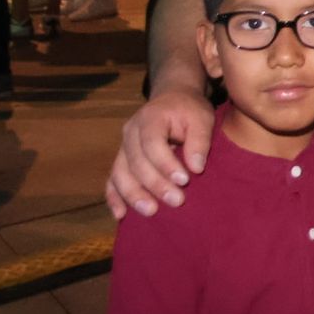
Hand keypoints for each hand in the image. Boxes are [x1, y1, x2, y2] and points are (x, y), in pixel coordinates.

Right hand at [104, 87, 214, 218]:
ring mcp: (122, 146)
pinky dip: (114, 198)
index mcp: (150, 118)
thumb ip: (199, 140)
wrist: (173, 99)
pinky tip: (121, 215)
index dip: (166, 164)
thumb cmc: (189, 110)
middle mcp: (130, 132)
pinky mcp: (121, 159)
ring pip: (120, 173)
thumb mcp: (201, 117)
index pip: (153, 143)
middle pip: (136, 162)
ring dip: (133, 195)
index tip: (185, 180)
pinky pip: (112, 180)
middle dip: (155, 184)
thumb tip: (196, 168)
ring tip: (151, 211)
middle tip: (176, 201)